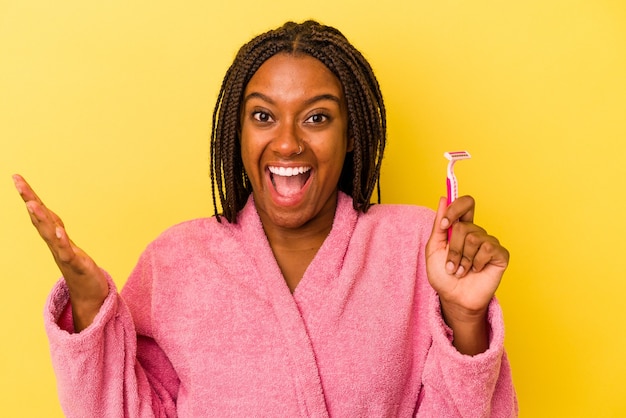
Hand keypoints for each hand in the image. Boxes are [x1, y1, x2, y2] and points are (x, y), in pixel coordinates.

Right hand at [13, 174, 107, 330]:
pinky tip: (59, 231)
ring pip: (49, 233)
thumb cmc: (78, 267)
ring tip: (31, 203)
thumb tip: (46, 213)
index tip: (17, 177)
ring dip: (40, 218)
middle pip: (40, 218)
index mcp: (53, 235)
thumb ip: (55, 229)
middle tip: (18, 182)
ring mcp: (64, 253)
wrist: (89, 293)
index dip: (29, 194)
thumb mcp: (66, 243)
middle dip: (29, 199)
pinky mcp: (76, 264)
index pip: (39, 212)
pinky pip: (67, 252)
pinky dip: (62, 241)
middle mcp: (54, 242)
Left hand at [426, 196, 508, 354]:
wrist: (454, 298)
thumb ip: (439, 224)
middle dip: (453, 248)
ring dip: (462, 259)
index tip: (444, 225)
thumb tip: (443, 199)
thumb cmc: (443, 275)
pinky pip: (487, 248)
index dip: (455, 208)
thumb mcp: (434, 248)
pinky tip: (476, 270)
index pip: (465, 204)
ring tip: (462, 271)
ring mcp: (489, 243)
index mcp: (461, 227)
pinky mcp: (500, 255)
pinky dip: (476, 262)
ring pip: (474, 238)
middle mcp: (477, 232)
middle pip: (464, 225)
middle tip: (451, 265)